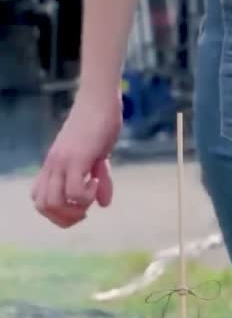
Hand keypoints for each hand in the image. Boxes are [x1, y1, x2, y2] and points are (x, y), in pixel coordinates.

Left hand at [32, 91, 121, 227]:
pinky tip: (98, 183)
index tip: (80, 207)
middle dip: (65, 217)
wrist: (99, 100)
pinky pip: (74, 190)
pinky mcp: (77, 158)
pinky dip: (87, 195)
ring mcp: (62, 162)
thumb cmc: (99, 124)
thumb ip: (100, 179)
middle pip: (43, 206)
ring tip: (91, 199)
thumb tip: (105, 205)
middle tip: (86, 210)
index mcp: (53, 165)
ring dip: (74, 209)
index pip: (39, 199)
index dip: (57, 212)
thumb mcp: (98, 156)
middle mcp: (53, 165)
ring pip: (53, 202)